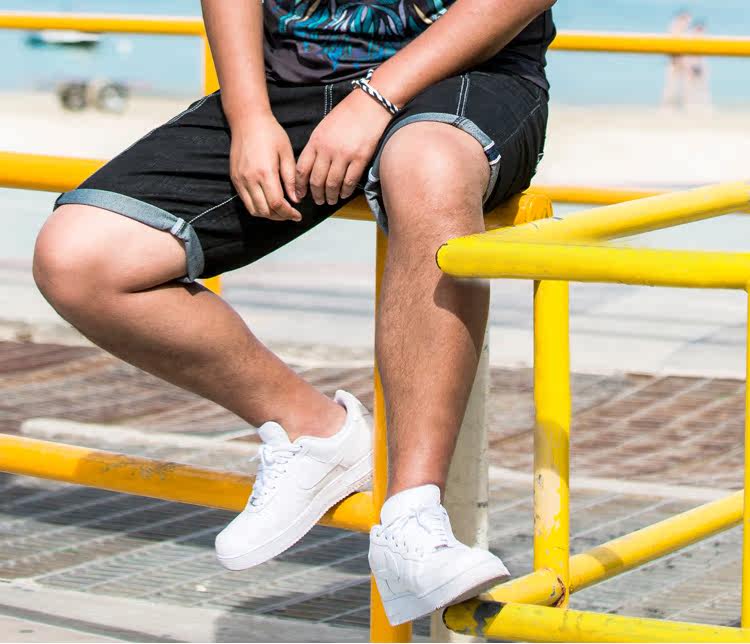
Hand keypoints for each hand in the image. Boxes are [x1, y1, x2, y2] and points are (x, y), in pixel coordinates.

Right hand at [230, 111, 300, 220]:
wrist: (247, 121)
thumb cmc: (270, 133)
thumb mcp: (287, 153)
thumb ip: (290, 178)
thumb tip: (296, 199)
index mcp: (265, 172)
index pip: (276, 204)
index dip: (288, 214)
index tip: (297, 215)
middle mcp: (250, 179)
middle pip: (265, 211)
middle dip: (279, 217)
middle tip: (290, 214)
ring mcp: (240, 180)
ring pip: (254, 210)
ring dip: (268, 215)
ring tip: (280, 211)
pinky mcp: (235, 178)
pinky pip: (245, 201)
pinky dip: (258, 207)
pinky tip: (268, 202)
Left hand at [296, 89, 392, 205]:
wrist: (370, 104)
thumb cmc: (347, 114)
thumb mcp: (324, 127)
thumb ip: (316, 146)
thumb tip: (311, 166)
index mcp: (315, 141)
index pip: (302, 169)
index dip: (300, 185)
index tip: (301, 193)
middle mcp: (327, 150)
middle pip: (316, 180)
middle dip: (315, 194)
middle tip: (317, 200)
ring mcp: (343, 155)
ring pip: (332, 184)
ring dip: (330, 196)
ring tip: (330, 200)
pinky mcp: (360, 159)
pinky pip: (349, 181)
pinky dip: (345, 191)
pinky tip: (344, 194)